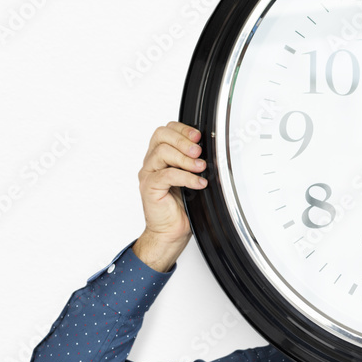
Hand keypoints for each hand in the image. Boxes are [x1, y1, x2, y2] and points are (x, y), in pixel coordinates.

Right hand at [133, 121, 207, 271]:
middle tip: (198, 151)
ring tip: (201, 167)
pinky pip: (166, 175)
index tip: (199, 136)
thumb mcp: (192, 179)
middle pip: (161, 136)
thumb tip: (212, 153)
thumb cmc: (181, 208)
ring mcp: (148, 174)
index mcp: (160, 157)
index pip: (166, 131)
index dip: (182, 129)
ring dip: (185, 158)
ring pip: (162, 152)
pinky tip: (198, 183)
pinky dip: (186, 177)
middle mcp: (152, 163)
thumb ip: (196, 164)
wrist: (170, 232)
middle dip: (183, 139)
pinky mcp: (149, 187)